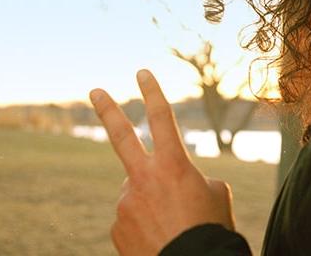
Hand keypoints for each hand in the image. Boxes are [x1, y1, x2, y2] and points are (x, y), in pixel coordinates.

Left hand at [90, 69, 236, 255]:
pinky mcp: (116, 227)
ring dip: (152, 201)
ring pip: (138, 191)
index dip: (152, 93)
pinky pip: (132, 218)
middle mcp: (144, 178)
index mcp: (174, 164)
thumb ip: (189, 179)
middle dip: (108, 110)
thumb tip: (167, 186)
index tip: (142, 73)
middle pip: (121, 136)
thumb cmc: (211, 229)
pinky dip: (145, 224)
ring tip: (173, 224)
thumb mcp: (215, 194)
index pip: (162, 118)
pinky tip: (161, 237)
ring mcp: (126, 203)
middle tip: (95, 91)